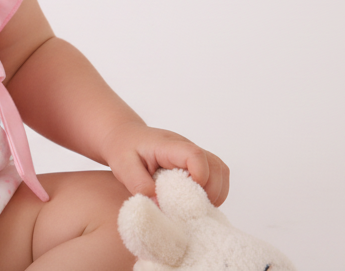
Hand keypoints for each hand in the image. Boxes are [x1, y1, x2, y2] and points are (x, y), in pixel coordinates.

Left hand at [100, 121, 229, 205]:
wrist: (123, 136)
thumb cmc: (123, 149)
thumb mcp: (124, 167)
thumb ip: (140, 186)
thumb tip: (160, 206)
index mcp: (168, 145)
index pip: (195, 155)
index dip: (199, 177)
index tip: (189, 197)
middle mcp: (186, 147)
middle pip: (216, 166)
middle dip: (211, 192)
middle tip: (192, 209)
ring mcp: (193, 154)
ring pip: (221, 171)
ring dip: (215, 192)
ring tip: (196, 207)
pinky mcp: (196, 163)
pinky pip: (216, 176)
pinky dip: (213, 191)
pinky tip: (195, 202)